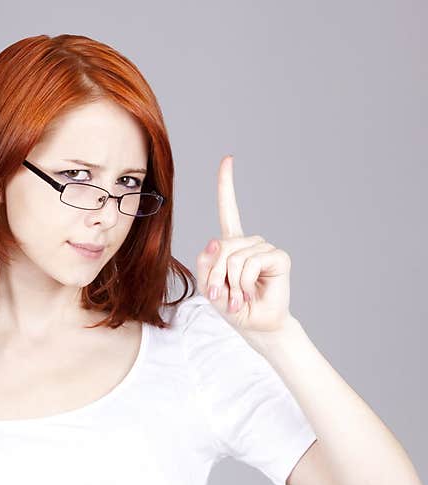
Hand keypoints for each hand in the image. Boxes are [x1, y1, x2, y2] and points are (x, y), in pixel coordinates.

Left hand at [196, 155, 293, 334]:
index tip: (228, 160)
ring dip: (231, 283)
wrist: (256, 325)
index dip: (227, 185)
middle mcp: (249, 242)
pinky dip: (245, 283)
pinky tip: (251, 292)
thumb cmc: (232, 306)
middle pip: (220, 246)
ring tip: (239, 296)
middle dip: (216, 276)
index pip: (228, 209)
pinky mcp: (278, 256)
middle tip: (223, 296)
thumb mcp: (209, 287)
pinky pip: (250, 264)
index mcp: (232, 244)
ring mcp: (265, 247)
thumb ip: (205, 264)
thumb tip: (216, 241)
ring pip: (234, 258)